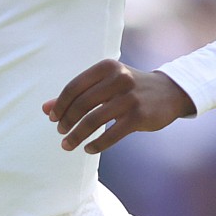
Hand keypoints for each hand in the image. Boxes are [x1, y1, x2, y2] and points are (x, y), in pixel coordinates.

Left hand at [42, 60, 192, 153]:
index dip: (60, 105)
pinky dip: (96, 144)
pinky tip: (88, 148)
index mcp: (107, 67)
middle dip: (66, 121)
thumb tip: (46, 109)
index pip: (74, 87)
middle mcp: (118, 79)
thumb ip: (77, 94)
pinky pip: (111, 134)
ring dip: (76, 136)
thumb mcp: (105, 85)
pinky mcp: (139, 116)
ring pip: (93, 121)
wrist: (169, 92)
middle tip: (61, 132)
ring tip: (68, 145)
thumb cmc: (129, 88)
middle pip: (81, 104)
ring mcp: (129, 98)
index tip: (53, 119)